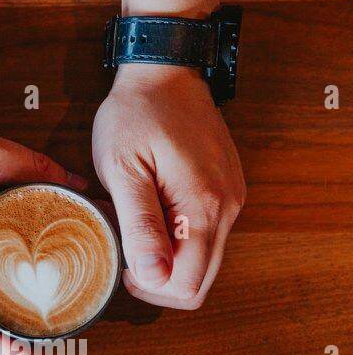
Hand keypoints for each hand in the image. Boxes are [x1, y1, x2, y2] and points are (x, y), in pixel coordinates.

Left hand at [92, 65, 245, 308]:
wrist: (165, 69)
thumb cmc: (137, 113)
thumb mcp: (123, 169)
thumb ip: (140, 226)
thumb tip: (153, 276)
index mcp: (204, 207)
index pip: (187, 285)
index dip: (150, 286)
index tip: (122, 262)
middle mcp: (228, 209)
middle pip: (200, 280)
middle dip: (160, 279)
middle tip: (126, 251)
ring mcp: (232, 201)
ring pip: (203, 260)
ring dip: (168, 257)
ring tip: (137, 225)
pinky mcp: (227, 192)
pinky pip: (206, 236)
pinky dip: (179, 238)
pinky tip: (154, 213)